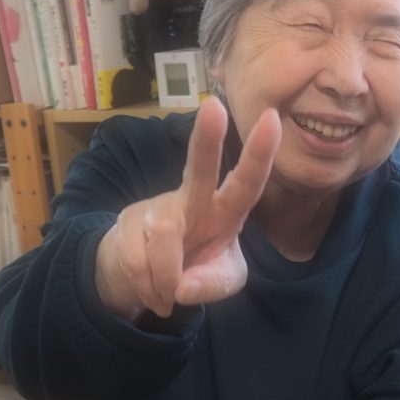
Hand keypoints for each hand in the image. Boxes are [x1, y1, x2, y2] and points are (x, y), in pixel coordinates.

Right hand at [95, 96, 281, 318]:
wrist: (144, 278)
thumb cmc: (195, 268)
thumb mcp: (220, 282)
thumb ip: (214, 285)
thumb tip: (183, 288)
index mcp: (226, 211)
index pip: (247, 182)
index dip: (259, 154)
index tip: (272, 119)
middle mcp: (193, 200)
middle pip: (200, 169)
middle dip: (207, 140)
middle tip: (214, 106)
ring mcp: (157, 207)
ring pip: (164, 238)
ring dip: (167, 277)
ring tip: (169, 293)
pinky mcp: (127, 222)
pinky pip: (137, 261)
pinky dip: (148, 287)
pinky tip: (153, 290)